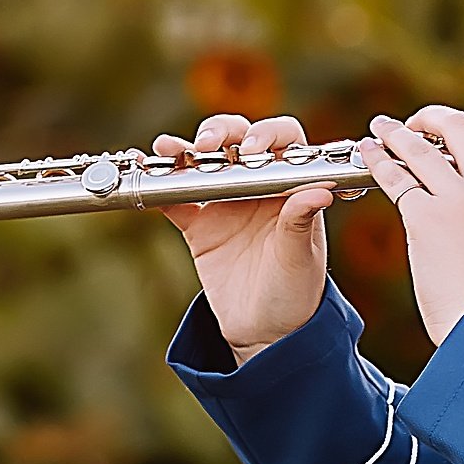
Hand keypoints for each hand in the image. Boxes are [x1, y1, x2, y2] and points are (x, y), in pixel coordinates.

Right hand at [150, 113, 336, 365]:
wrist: (267, 332)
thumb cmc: (295, 292)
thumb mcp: (300, 259)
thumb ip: (301, 224)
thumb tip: (319, 192)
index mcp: (290, 187)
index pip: (283, 141)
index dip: (267, 134)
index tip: (252, 150)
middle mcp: (258, 186)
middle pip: (237, 139)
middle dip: (220, 132)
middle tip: (208, 146)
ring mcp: (225, 203)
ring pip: (202, 161)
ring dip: (184, 150)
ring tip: (169, 150)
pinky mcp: (199, 225)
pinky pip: (174, 196)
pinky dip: (158, 182)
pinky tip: (144, 170)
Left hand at [353, 103, 463, 346]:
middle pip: (460, 126)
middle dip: (435, 118)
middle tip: (420, 124)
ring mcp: (456, 200)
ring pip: (421, 147)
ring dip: (396, 132)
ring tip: (381, 127)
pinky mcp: (424, 218)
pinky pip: (396, 178)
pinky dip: (378, 160)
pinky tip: (369, 154)